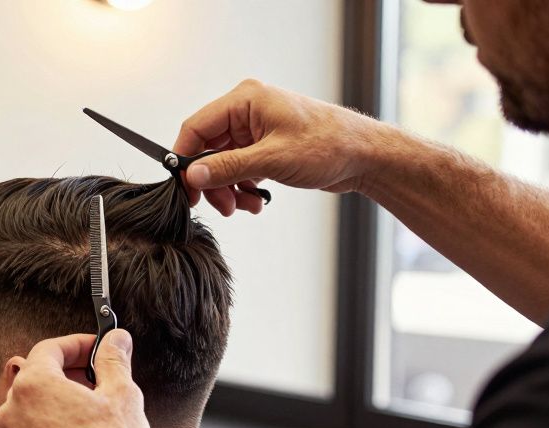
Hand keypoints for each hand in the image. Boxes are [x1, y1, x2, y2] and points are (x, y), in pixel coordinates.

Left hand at [0, 330, 153, 427]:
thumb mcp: (122, 395)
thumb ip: (114, 360)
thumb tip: (116, 339)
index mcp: (33, 385)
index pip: (48, 349)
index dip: (76, 344)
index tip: (97, 349)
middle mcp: (12, 412)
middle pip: (37, 379)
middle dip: (67, 374)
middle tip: (97, 380)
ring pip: (32, 412)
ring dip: (58, 406)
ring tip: (91, 414)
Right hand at [175, 79, 389, 215]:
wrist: (365, 156)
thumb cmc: (330, 144)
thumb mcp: (273, 159)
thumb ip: (228, 167)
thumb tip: (192, 175)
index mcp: (246, 100)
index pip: (196, 127)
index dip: (184, 159)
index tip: (183, 187)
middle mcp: (247, 112)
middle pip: (207, 150)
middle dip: (211, 181)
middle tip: (220, 205)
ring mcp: (255, 130)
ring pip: (221, 164)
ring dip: (227, 189)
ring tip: (243, 206)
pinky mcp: (263, 147)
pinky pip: (238, 170)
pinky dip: (242, 188)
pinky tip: (255, 201)